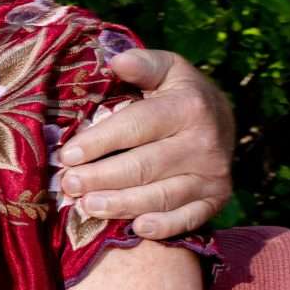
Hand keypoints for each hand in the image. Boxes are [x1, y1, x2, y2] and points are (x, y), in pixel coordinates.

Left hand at [55, 47, 234, 238]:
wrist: (221, 120)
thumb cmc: (178, 93)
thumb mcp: (166, 69)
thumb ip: (143, 64)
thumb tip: (116, 61)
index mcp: (188, 107)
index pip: (136, 126)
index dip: (99, 141)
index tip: (67, 154)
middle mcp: (204, 143)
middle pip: (143, 166)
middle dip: (101, 177)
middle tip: (68, 184)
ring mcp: (212, 175)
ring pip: (161, 196)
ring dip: (121, 205)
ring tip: (86, 206)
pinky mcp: (216, 199)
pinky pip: (188, 218)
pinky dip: (163, 227)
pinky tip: (136, 229)